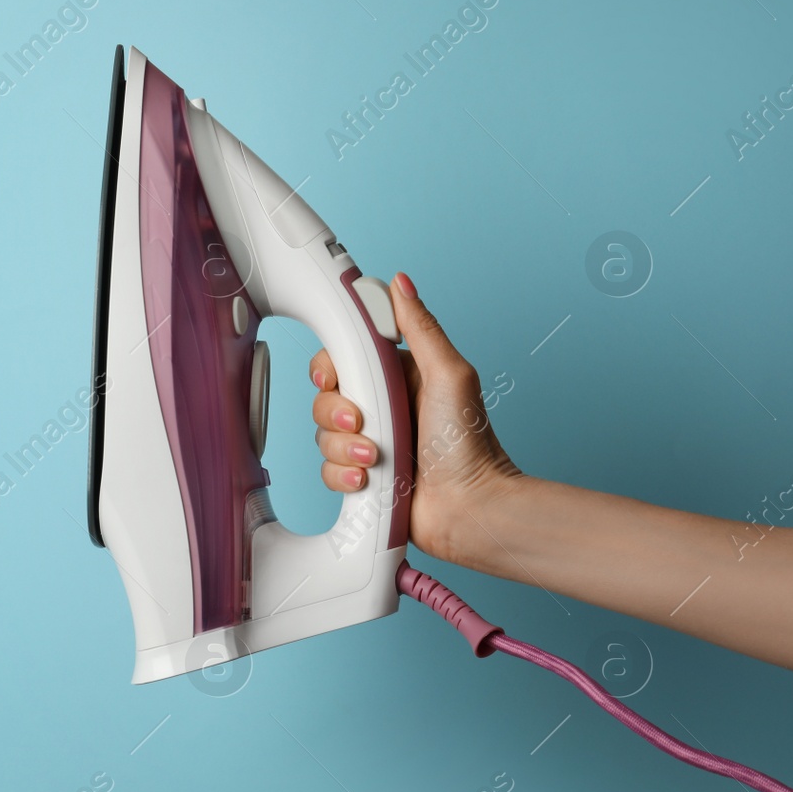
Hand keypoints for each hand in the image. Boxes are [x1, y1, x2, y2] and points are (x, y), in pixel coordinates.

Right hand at [307, 272, 522, 562]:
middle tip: (366, 423)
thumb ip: (419, 328)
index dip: (332, 368)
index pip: (342, 358)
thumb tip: (400, 283)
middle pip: (325, 398)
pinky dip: (344, 476)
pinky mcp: (361, 477)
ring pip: (322, 436)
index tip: (338, 377)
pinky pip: (327, 471)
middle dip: (338, 414)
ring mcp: (369, 443)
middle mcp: (380, 408)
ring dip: (345, 449)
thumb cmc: (470, 444)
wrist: (470, 508)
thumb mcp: (450, 373)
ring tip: (377, 458)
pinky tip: (368, 481)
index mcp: (397, 377)